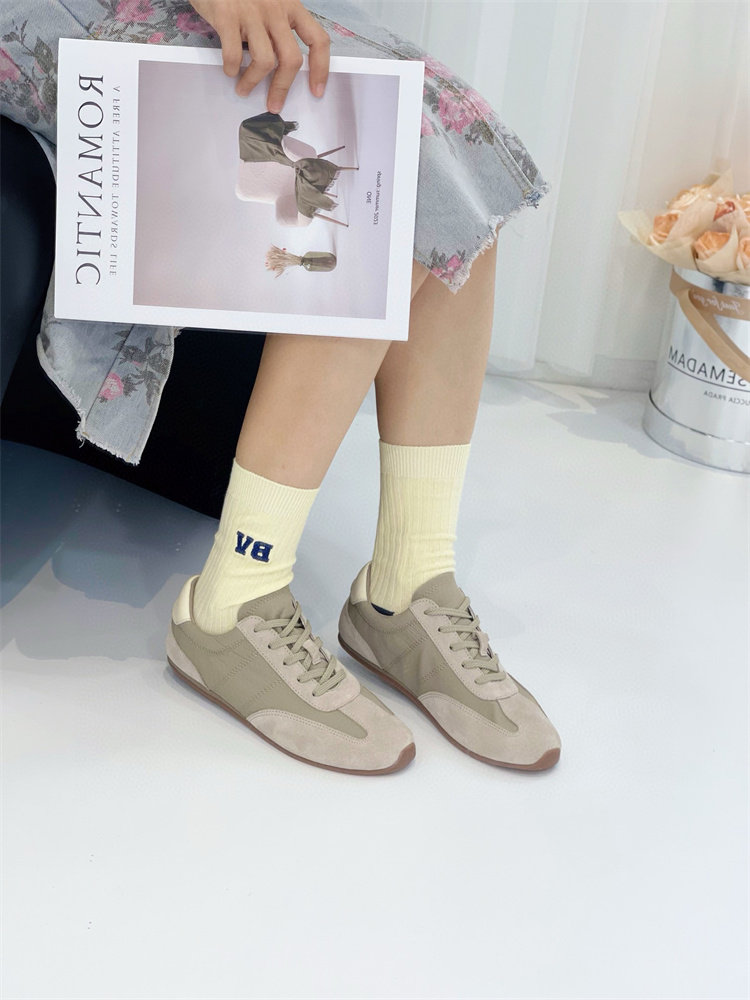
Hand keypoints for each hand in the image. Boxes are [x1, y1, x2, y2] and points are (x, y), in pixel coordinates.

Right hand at [189, 0, 329, 111]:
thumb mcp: (269, 2)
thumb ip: (279, 27)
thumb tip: (282, 67)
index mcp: (291, 5)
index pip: (317, 40)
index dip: (321, 69)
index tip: (316, 91)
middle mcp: (275, 8)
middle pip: (291, 59)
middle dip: (282, 88)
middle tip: (273, 103)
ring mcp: (251, 11)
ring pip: (264, 61)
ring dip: (252, 82)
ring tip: (244, 88)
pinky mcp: (227, 15)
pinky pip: (234, 54)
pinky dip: (232, 69)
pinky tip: (230, 70)